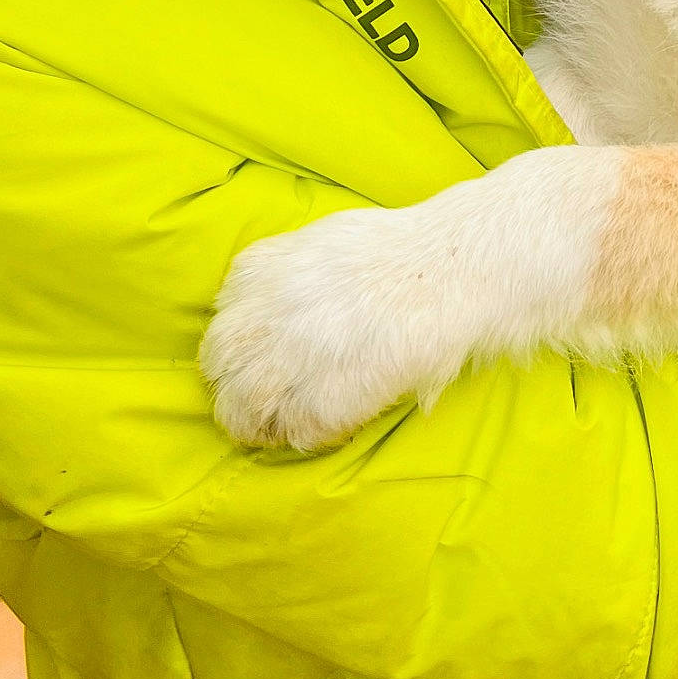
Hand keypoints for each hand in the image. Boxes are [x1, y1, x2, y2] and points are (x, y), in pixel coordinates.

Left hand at [200, 147, 618, 450]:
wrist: (458, 270)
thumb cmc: (406, 252)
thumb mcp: (328, 241)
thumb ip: (289, 273)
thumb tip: (269, 306)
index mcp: (263, 268)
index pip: (223, 316)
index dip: (239, 342)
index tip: (255, 356)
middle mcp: (264, 312)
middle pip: (219, 363)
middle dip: (235, 385)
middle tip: (260, 401)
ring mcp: (289, 358)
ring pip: (240, 409)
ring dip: (257, 424)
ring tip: (280, 429)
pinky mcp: (322, 399)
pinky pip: (294, 433)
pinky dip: (305, 437)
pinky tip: (327, 428)